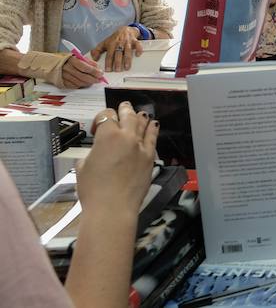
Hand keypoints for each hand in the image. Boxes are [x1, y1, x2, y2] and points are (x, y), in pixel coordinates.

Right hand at [61, 56, 103, 88]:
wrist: (52, 64)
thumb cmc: (67, 60)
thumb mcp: (78, 57)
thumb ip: (88, 62)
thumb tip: (97, 68)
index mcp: (71, 60)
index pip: (85, 67)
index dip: (94, 72)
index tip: (100, 73)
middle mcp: (67, 68)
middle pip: (83, 77)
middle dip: (93, 79)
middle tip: (99, 79)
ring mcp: (63, 76)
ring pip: (79, 83)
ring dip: (88, 83)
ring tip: (92, 81)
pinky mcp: (62, 83)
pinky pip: (74, 86)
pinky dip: (81, 85)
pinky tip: (84, 83)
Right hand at [77, 102, 158, 216]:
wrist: (112, 208)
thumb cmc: (94, 190)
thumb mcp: (83, 168)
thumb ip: (91, 154)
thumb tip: (95, 155)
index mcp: (108, 136)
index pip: (106, 115)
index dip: (101, 118)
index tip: (97, 128)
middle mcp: (127, 137)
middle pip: (127, 115)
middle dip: (124, 110)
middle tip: (123, 107)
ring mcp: (141, 147)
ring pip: (143, 124)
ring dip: (139, 117)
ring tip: (138, 113)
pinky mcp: (150, 157)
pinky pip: (153, 138)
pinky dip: (152, 129)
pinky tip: (153, 125)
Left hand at [90, 26, 142, 71]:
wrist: (124, 30)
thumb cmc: (114, 39)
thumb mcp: (104, 43)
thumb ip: (97, 50)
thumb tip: (93, 58)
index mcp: (111, 44)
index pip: (109, 55)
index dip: (108, 62)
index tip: (108, 69)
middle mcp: (119, 43)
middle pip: (118, 54)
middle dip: (118, 62)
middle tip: (117, 70)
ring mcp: (127, 42)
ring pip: (127, 51)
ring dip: (127, 60)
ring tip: (127, 67)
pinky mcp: (135, 41)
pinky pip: (138, 45)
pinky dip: (138, 50)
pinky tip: (138, 55)